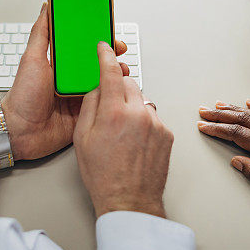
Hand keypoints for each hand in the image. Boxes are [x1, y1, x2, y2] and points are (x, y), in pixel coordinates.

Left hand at [1, 4, 127, 160]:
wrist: (20, 132)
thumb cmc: (22, 96)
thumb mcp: (31, 59)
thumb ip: (41, 33)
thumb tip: (46, 6)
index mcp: (61, 65)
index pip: (83, 47)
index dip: (97, 39)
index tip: (109, 31)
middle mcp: (72, 79)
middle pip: (98, 64)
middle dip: (112, 56)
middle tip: (120, 52)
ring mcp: (79, 97)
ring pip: (104, 83)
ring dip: (116, 76)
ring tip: (122, 71)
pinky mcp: (85, 114)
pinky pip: (103, 104)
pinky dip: (112, 97)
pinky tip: (118, 92)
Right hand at [74, 42, 173, 217]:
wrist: (129, 201)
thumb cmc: (104, 176)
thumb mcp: (82, 138)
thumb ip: (89, 106)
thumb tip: (96, 88)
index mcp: (114, 112)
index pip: (111, 72)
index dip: (106, 56)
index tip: (104, 47)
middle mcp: (138, 113)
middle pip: (129, 84)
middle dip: (118, 89)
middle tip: (108, 109)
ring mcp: (155, 123)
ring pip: (141, 100)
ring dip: (131, 107)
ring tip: (121, 133)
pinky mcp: (167, 133)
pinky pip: (152, 117)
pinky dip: (143, 122)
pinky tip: (134, 141)